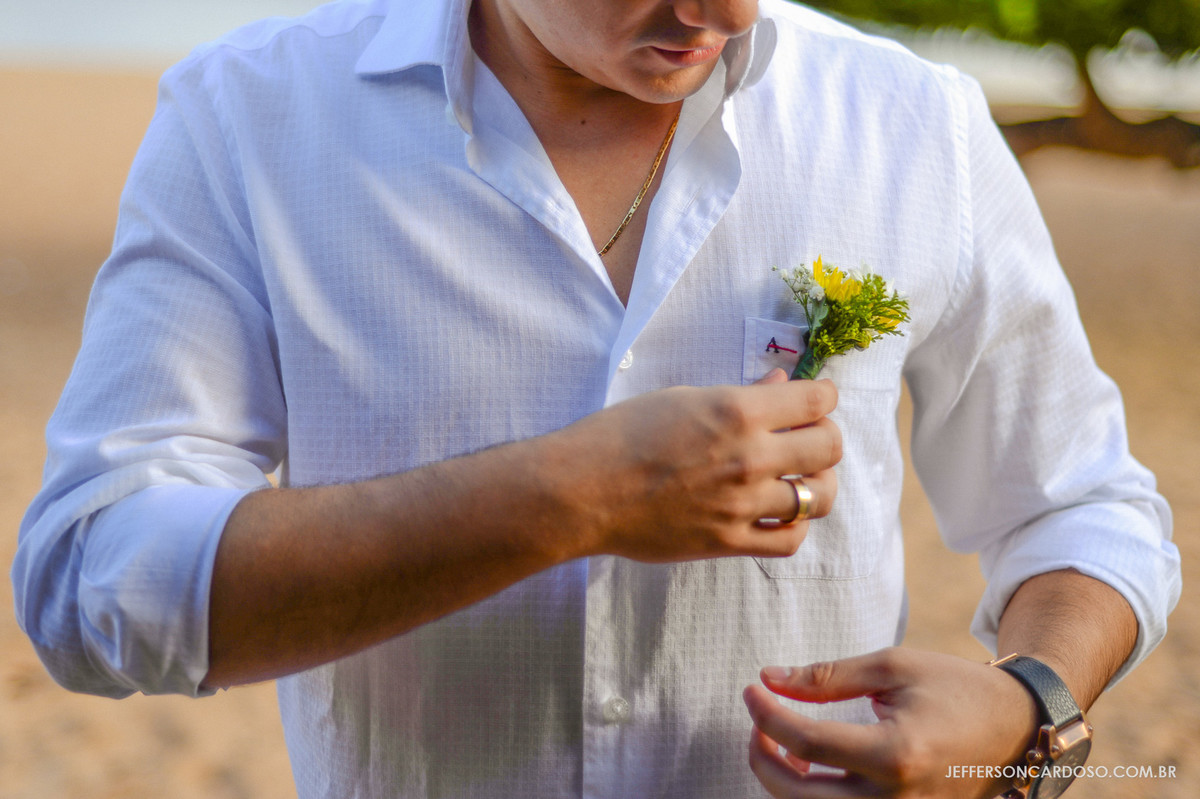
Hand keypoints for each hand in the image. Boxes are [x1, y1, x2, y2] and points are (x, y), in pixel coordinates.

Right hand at [547, 368, 839, 562]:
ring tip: (804, 477)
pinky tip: (782, 513)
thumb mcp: (681, 398)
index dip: (825, 396)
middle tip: (811, 436)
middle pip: (828, 448)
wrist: (582, 490)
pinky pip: (789, 540)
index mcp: (736, 410)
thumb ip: (740, 394)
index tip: (818, 399)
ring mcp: (741, 503)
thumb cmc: (622, 435)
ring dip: (819, 483)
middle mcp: (748, 457)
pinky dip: (796, 525)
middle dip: (827, 437)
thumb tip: (780, 384)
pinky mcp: (728, 541)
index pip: (815, 400)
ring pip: (818, 497)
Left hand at [742, 647, 1038, 797]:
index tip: (750, 689)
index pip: (805, 742)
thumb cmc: (955, 688)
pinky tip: (809, 763)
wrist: (1016, 727)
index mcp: (895, 754)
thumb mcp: (892, 667)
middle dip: (761, 757)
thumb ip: (825, 677)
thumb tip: (768, 679)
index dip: (766, 714)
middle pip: (797, 796)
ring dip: (781, 781)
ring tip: (781, 740)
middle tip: (757, 721)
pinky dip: (812, 795)